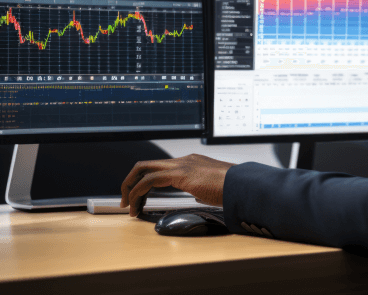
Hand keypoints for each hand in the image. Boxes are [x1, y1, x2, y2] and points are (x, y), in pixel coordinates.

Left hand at [120, 154, 235, 216]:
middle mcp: (183, 160)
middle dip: (129, 181)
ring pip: (143, 169)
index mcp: (191, 163)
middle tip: (125, 199)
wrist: (242, 184)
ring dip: (130, 188)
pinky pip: (149, 180)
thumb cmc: (232, 188)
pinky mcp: (180, 173)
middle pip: (145, 164)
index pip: (160, 168)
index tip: (140, 197)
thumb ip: (202, 189)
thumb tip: (198, 196)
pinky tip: (136, 206)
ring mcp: (181, 165)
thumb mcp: (213, 188)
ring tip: (127, 206)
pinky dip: (137, 192)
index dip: (144, 181)